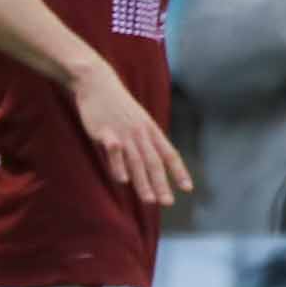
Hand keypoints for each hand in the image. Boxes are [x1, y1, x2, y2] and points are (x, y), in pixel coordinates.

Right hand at [71, 63, 190, 209]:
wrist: (97, 83)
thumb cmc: (118, 106)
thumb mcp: (138, 121)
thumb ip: (144, 141)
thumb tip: (150, 161)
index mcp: (151, 130)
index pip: (169, 154)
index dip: (179, 171)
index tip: (188, 188)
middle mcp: (141, 133)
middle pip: (154, 162)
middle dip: (162, 184)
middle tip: (168, 203)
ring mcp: (123, 132)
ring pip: (136, 160)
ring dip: (143, 182)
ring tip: (149, 200)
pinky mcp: (104, 131)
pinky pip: (114, 150)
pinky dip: (118, 165)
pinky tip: (122, 180)